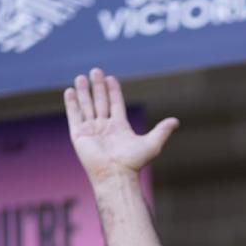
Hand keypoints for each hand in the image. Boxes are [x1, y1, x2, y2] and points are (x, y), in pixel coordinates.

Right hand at [64, 68, 178, 184]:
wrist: (115, 174)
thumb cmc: (133, 162)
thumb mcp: (152, 144)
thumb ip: (162, 130)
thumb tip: (176, 121)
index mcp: (120, 127)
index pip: (115, 104)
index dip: (113, 91)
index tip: (110, 78)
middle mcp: (104, 127)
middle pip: (100, 102)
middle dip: (97, 87)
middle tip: (96, 71)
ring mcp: (91, 130)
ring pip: (86, 106)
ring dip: (83, 92)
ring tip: (80, 77)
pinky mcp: (79, 135)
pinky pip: (74, 116)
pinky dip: (71, 104)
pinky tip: (70, 91)